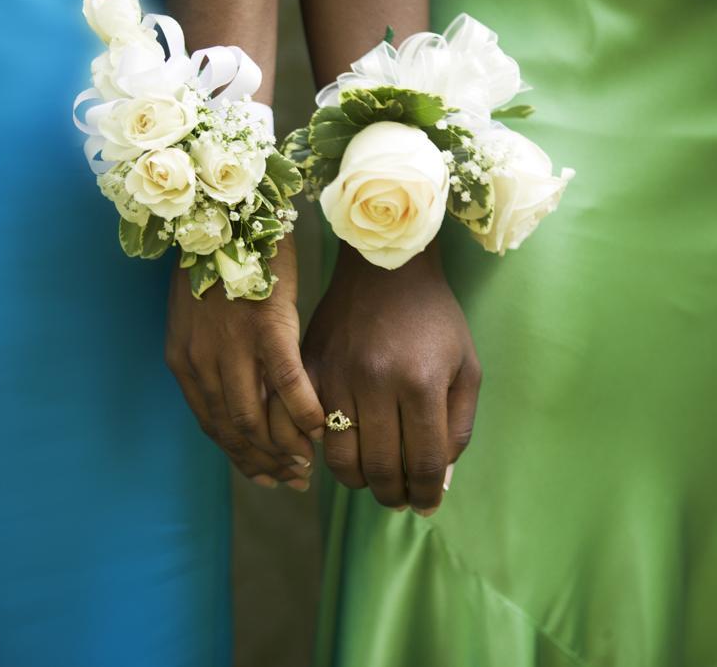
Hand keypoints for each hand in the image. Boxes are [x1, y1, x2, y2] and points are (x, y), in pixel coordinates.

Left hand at [165, 235, 322, 489]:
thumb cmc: (215, 259)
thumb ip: (210, 356)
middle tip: (291, 480)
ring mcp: (232, 347)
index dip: (239, 456)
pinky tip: (322, 428)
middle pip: (232, 429)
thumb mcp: (197, 314)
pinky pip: (287, 385)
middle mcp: (202, 361)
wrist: (226, 211)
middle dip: (262, 462)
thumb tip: (236, 392)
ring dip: (284, 448)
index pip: (212, 424)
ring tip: (308, 465)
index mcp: (184, 360)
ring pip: (256, 417)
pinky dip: (305, 413)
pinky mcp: (266, 328)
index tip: (262, 475)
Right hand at [301, 241, 480, 512]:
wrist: (384, 268)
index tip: (426, 506)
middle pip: (380, 468)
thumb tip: (436, 482)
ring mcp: (336, 377)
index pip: (422, 463)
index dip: (425, 494)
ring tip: (372, 480)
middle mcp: (375, 384)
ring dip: (359, 482)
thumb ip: (457, 428)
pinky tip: (345, 452)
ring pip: (340, 458)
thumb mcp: (466, 368)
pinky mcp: (310, 370)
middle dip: (394, 496)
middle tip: (400, 500)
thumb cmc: (434, 318)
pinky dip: (327, 453)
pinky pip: (309, 429)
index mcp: (420, 383)